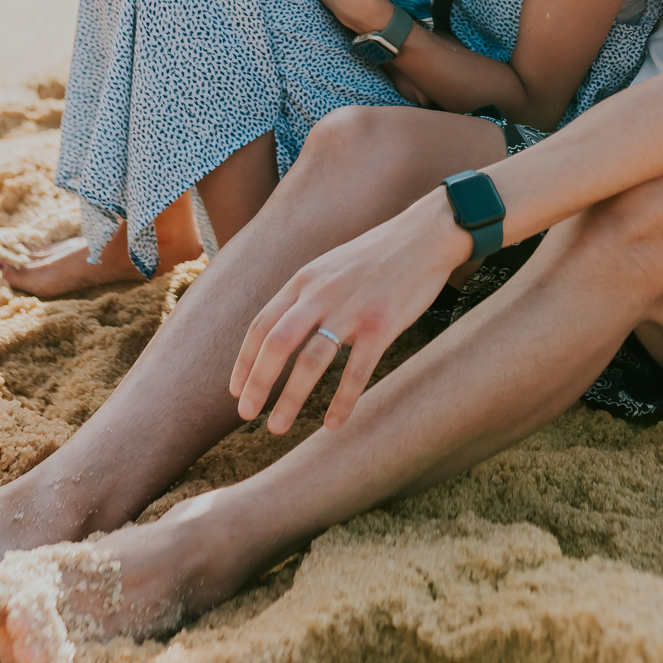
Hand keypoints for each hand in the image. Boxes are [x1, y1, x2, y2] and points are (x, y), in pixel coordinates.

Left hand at [230, 191, 470, 431]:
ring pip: (311, 361)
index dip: (245, 360)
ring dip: (290, 398)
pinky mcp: (382, 324)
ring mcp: (352, 309)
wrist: (426, 235)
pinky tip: (332, 425)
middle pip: (277, 342)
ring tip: (277, 427)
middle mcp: (322, 293)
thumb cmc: (379, 254)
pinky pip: (356, 371)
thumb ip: (307, 293)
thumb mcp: (331, 265)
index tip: (236, 390)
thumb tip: (283, 329)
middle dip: (258, 382)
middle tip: (246, 414)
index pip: (263, 323)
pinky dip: (341, 402)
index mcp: (306, 279)